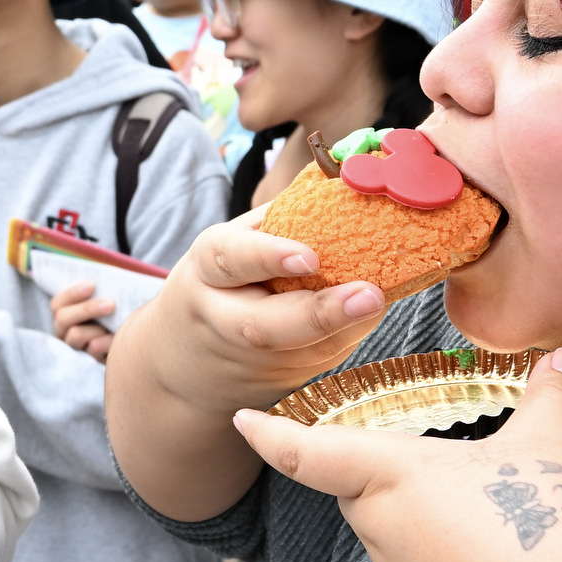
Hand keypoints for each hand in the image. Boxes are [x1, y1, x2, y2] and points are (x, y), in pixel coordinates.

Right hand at [50, 278, 120, 360]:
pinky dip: (105, 343)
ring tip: (116, 325)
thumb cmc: (115, 321)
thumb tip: (107, 282)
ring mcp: (73, 348)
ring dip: (96, 328)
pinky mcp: (86, 361)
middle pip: (63, 318)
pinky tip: (116, 339)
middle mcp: (64, 332)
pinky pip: (92, 350)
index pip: (58, 303)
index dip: (71, 293)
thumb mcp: (105, 308)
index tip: (91, 285)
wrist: (130, 350)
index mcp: (66, 315)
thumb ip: (100, 296)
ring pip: (75, 335)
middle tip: (110, 304)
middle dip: (87, 308)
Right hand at [141, 220, 394, 414]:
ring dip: (347, 330)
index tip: (310, 257)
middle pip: (263, 326)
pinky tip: (370, 315)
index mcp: (207, 269)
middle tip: (370, 296)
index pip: (231, 259)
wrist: (182, 360)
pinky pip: (317, 363)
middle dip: (320, 314)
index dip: (269, 257)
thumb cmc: (223, 281)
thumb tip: (343, 178)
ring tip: (380, 303)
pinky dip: (347, 339)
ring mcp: (247, 359)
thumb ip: (277, 222)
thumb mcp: (232, 245)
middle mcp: (220, 318)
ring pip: (299, 353)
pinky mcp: (273, 383)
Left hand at [229, 353, 561, 561]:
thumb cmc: (541, 541)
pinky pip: (417, 555)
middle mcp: (379, 525)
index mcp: (387, 478)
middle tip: (388, 425)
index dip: (270, 434)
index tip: (241, 419)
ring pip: (388, 518)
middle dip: (367, 456)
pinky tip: (486, 531)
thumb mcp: (552, 454)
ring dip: (411, 498)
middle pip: (354, 480)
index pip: (306, 452)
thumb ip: (553, 398)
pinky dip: (438, 536)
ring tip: (462, 478)